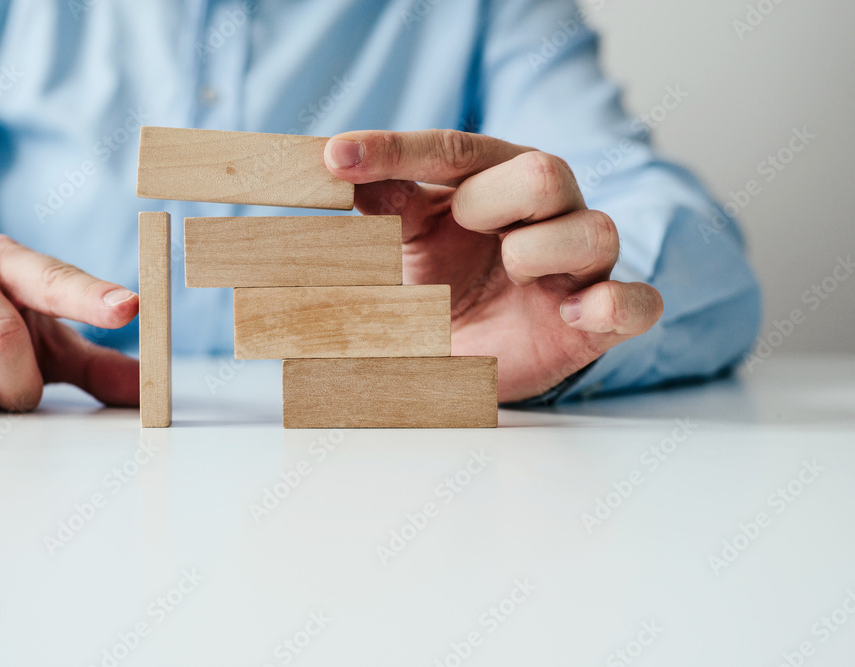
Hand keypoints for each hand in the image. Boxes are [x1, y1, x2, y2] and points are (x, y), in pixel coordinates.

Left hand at [325, 130, 662, 401]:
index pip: (451, 151)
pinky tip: (571, 313)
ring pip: (594, 231)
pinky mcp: (601, 317)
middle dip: (490, 199)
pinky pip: (636, 302)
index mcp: (490, 182)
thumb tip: (345, 174)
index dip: (395, 152)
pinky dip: (611, 305)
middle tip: (460, 223)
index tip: (335, 158)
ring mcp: (579, 264)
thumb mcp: (405, 249)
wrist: (474, 359)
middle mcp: (544, 212)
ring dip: (538, 253)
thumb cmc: (439, 290)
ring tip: (509, 274)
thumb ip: (387, 211)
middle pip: (544, 172)